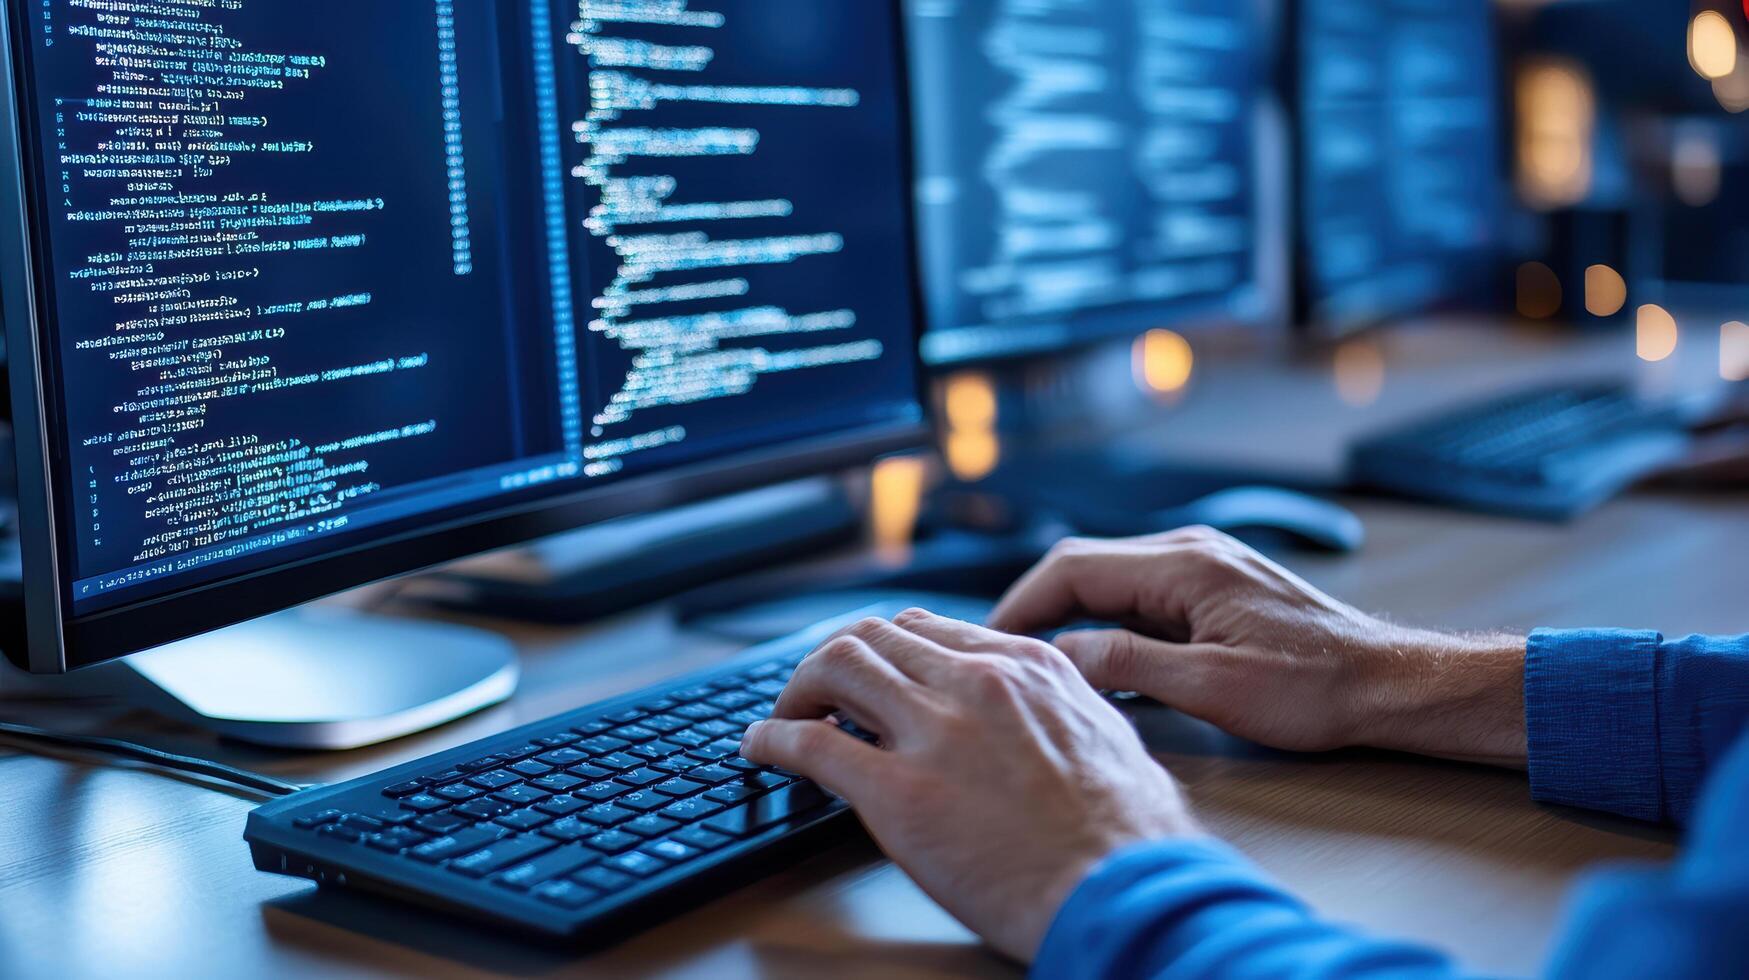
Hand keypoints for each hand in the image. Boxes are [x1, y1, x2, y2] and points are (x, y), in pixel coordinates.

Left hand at [740, 609, 1197, 961]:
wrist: (1127, 890)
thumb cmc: (1133, 836)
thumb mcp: (1108, 738)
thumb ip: (1060, 713)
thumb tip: (1040, 721)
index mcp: (1028, 666)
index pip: (931, 629)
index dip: (889, 651)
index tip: (874, 675)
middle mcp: (975, 681)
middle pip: (874, 635)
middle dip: (837, 659)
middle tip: (819, 693)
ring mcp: (934, 731)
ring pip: (835, 666)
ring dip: (798, 686)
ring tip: (785, 714)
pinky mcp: (897, 791)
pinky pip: (810, 744)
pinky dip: (772, 738)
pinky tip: (760, 748)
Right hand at [989, 527, 1527, 766]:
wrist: (1386, 684)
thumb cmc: (1315, 689)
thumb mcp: (1216, 687)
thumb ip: (1133, 665)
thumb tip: (1062, 653)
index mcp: (1185, 564)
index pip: (1073, 568)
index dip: (1020, 604)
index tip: (986, 641)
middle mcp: (1188, 551)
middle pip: (1083, 567)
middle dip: (1033, 608)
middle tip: (994, 655)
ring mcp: (1200, 565)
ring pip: (1107, 581)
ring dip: (1066, 615)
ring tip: (1030, 662)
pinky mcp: (1210, 588)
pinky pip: (1136, 596)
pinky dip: (1101, 622)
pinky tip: (1088, 661)